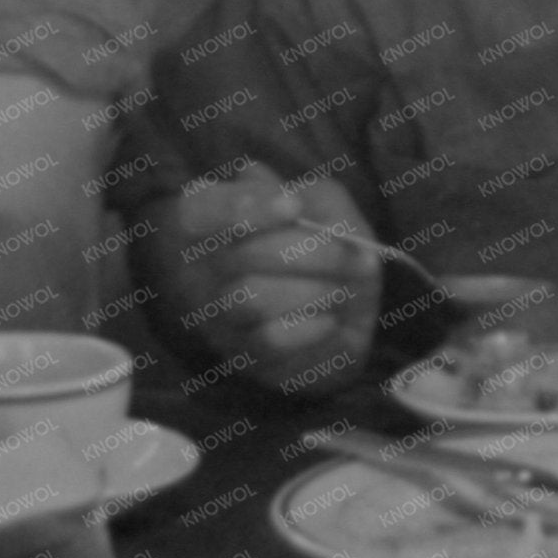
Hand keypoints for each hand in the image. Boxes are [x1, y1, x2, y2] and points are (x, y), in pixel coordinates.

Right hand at [154, 164, 380, 394]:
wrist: (342, 305)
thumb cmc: (325, 244)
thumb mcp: (325, 204)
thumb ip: (314, 200)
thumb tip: (304, 215)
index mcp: (210, 220)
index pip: (202, 208)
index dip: (244, 207)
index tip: (294, 206)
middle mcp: (201, 270)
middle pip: (241, 256)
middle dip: (310, 254)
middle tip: (357, 256)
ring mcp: (218, 317)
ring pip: (253, 300)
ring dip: (313, 291)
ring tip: (343, 289)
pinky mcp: (242, 357)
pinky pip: (271, 342)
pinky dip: (311, 328)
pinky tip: (331, 319)